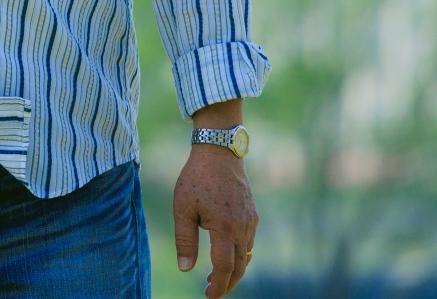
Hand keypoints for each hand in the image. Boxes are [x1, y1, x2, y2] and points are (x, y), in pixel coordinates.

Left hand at [173, 144, 257, 297]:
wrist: (219, 152)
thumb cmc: (196, 178)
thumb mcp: (182, 208)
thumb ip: (184, 240)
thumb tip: (185, 268)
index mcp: (224, 226)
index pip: (224, 266)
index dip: (219, 285)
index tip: (210, 296)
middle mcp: (242, 226)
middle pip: (239, 266)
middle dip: (228, 283)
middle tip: (213, 292)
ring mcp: (250, 221)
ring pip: (246, 255)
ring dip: (234, 270)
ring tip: (216, 277)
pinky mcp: (253, 215)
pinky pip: (249, 242)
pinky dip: (240, 255)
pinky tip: (226, 255)